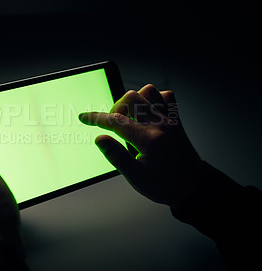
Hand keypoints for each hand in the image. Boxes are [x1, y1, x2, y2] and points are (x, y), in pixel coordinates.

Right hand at [79, 84, 201, 207]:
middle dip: (116, 108)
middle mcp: (161, 125)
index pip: (116, 121)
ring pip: (148, 91)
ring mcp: (170, 120)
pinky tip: (146, 113)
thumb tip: (100, 139)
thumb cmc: (165, 185)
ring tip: (129, 117)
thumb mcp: (137, 178)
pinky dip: (153, 99)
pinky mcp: (176, 120)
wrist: (193, 187)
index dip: (96, 118)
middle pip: (131, 98)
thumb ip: (117, 156)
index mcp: (149, 140)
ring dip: (134, 100)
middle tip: (113, 124)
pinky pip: (165, 96)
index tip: (85, 118)